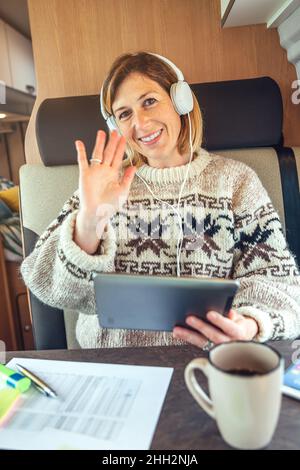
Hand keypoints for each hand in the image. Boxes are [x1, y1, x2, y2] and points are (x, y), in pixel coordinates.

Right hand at [74, 130, 135, 253]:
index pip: (118, 157)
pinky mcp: (85, 174)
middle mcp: (104, 170)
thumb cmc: (110, 205)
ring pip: (97, 154)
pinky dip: (81, 152)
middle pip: (108, 152)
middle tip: (114, 130)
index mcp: (113, 174)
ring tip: (101, 133)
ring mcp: (94, 171)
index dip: (121, 147)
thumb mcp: (123, 191)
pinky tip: (79, 143)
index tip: (124, 137)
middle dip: (112, 142)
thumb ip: (128, 178)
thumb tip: (134, 167)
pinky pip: (82, 161)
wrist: (98, 213)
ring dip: (99, 143)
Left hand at [173, 309, 258, 347]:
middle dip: (200, 326)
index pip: (230, 327)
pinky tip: (177, 332)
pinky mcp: (209, 350)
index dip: (220, 321)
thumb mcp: (239, 318)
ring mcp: (218, 348)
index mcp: (238, 333)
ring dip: (188, 335)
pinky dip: (186, 338)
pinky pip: (197, 344)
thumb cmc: (237, 324)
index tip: (209, 313)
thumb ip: (232, 315)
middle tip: (188, 318)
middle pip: (214, 336)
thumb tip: (226, 312)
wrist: (241, 339)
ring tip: (177, 328)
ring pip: (202, 342)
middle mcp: (229, 343)